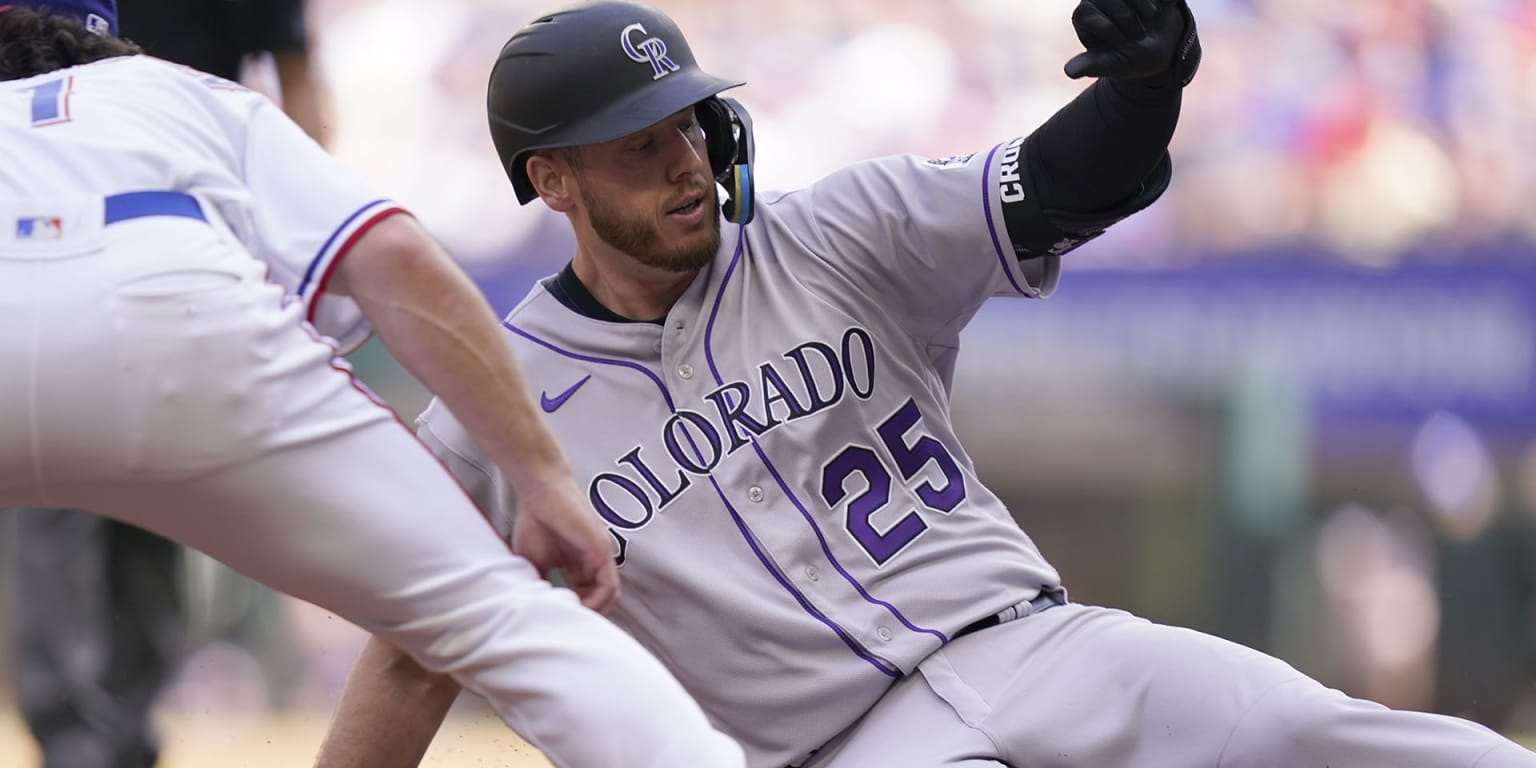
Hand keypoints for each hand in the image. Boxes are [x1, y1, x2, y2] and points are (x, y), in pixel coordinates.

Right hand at [510, 474, 619, 613]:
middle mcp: (594, 563)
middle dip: (587, 616)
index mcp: (580, 565)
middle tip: (568, 627)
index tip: (560, 622)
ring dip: (593, 613)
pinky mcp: (602, 551)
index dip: (576, 613)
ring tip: (572, 620)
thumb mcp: (533, 562)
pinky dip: (597, 602)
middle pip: (602, 600)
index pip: (587, 598)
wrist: (539, 492)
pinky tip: (579, 607)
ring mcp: (600, 557)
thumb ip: (541, 584)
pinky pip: (609, 586)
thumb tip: (539, 611)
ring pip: (609, 597)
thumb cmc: (535, 521)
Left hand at [1063, 0, 1200, 83]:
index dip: (1108, 29)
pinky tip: (1158, 8)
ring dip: (1143, 5)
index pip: (1085, 12)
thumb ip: (1091, 65)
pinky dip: (1156, 0)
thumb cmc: (1131, 57)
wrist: (1164, 47)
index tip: (1121, 43)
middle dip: (1126, 18)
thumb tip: (1069, 71)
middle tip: (1138, 35)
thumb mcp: (1112, 64)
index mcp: (1082, 16)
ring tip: (1150, 18)